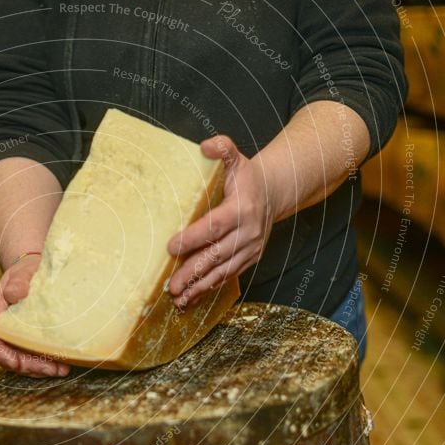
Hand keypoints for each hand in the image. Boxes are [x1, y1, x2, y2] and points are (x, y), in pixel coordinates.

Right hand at [0, 254, 70, 377]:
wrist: (37, 271)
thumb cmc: (27, 271)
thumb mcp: (22, 272)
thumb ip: (18, 282)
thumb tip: (15, 295)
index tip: (15, 363)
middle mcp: (4, 329)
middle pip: (8, 355)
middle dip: (29, 367)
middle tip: (51, 369)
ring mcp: (18, 337)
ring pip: (22, 361)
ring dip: (40, 370)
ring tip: (62, 370)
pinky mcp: (32, 341)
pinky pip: (35, 358)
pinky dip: (47, 364)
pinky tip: (64, 365)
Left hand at [167, 135, 276, 308]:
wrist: (273, 193)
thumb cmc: (246, 177)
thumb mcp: (236, 158)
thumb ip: (222, 148)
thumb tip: (205, 146)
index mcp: (242, 208)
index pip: (215, 225)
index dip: (194, 237)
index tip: (171, 246)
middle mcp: (248, 232)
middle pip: (217, 255)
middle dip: (193, 271)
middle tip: (172, 285)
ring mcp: (249, 249)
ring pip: (222, 271)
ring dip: (200, 286)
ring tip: (179, 298)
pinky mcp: (248, 259)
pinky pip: (227, 277)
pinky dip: (209, 288)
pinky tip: (192, 298)